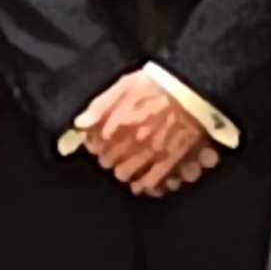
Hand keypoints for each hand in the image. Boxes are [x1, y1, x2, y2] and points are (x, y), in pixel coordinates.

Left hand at [74, 71, 225, 197]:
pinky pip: (153, 180)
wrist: (191, 88)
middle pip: (109, 161)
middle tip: (110, 157)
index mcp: (118, 122)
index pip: (95, 144)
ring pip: (127, 173)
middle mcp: (131, 140)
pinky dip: (145, 184)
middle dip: (107, 159)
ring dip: (123, 172)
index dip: (94, 146)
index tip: (96, 144)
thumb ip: (101, 105)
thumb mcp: (125, 85)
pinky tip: (141, 185)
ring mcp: (151, 152)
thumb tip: (79, 124)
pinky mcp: (170, 159)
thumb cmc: (157, 84)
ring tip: (125, 170)